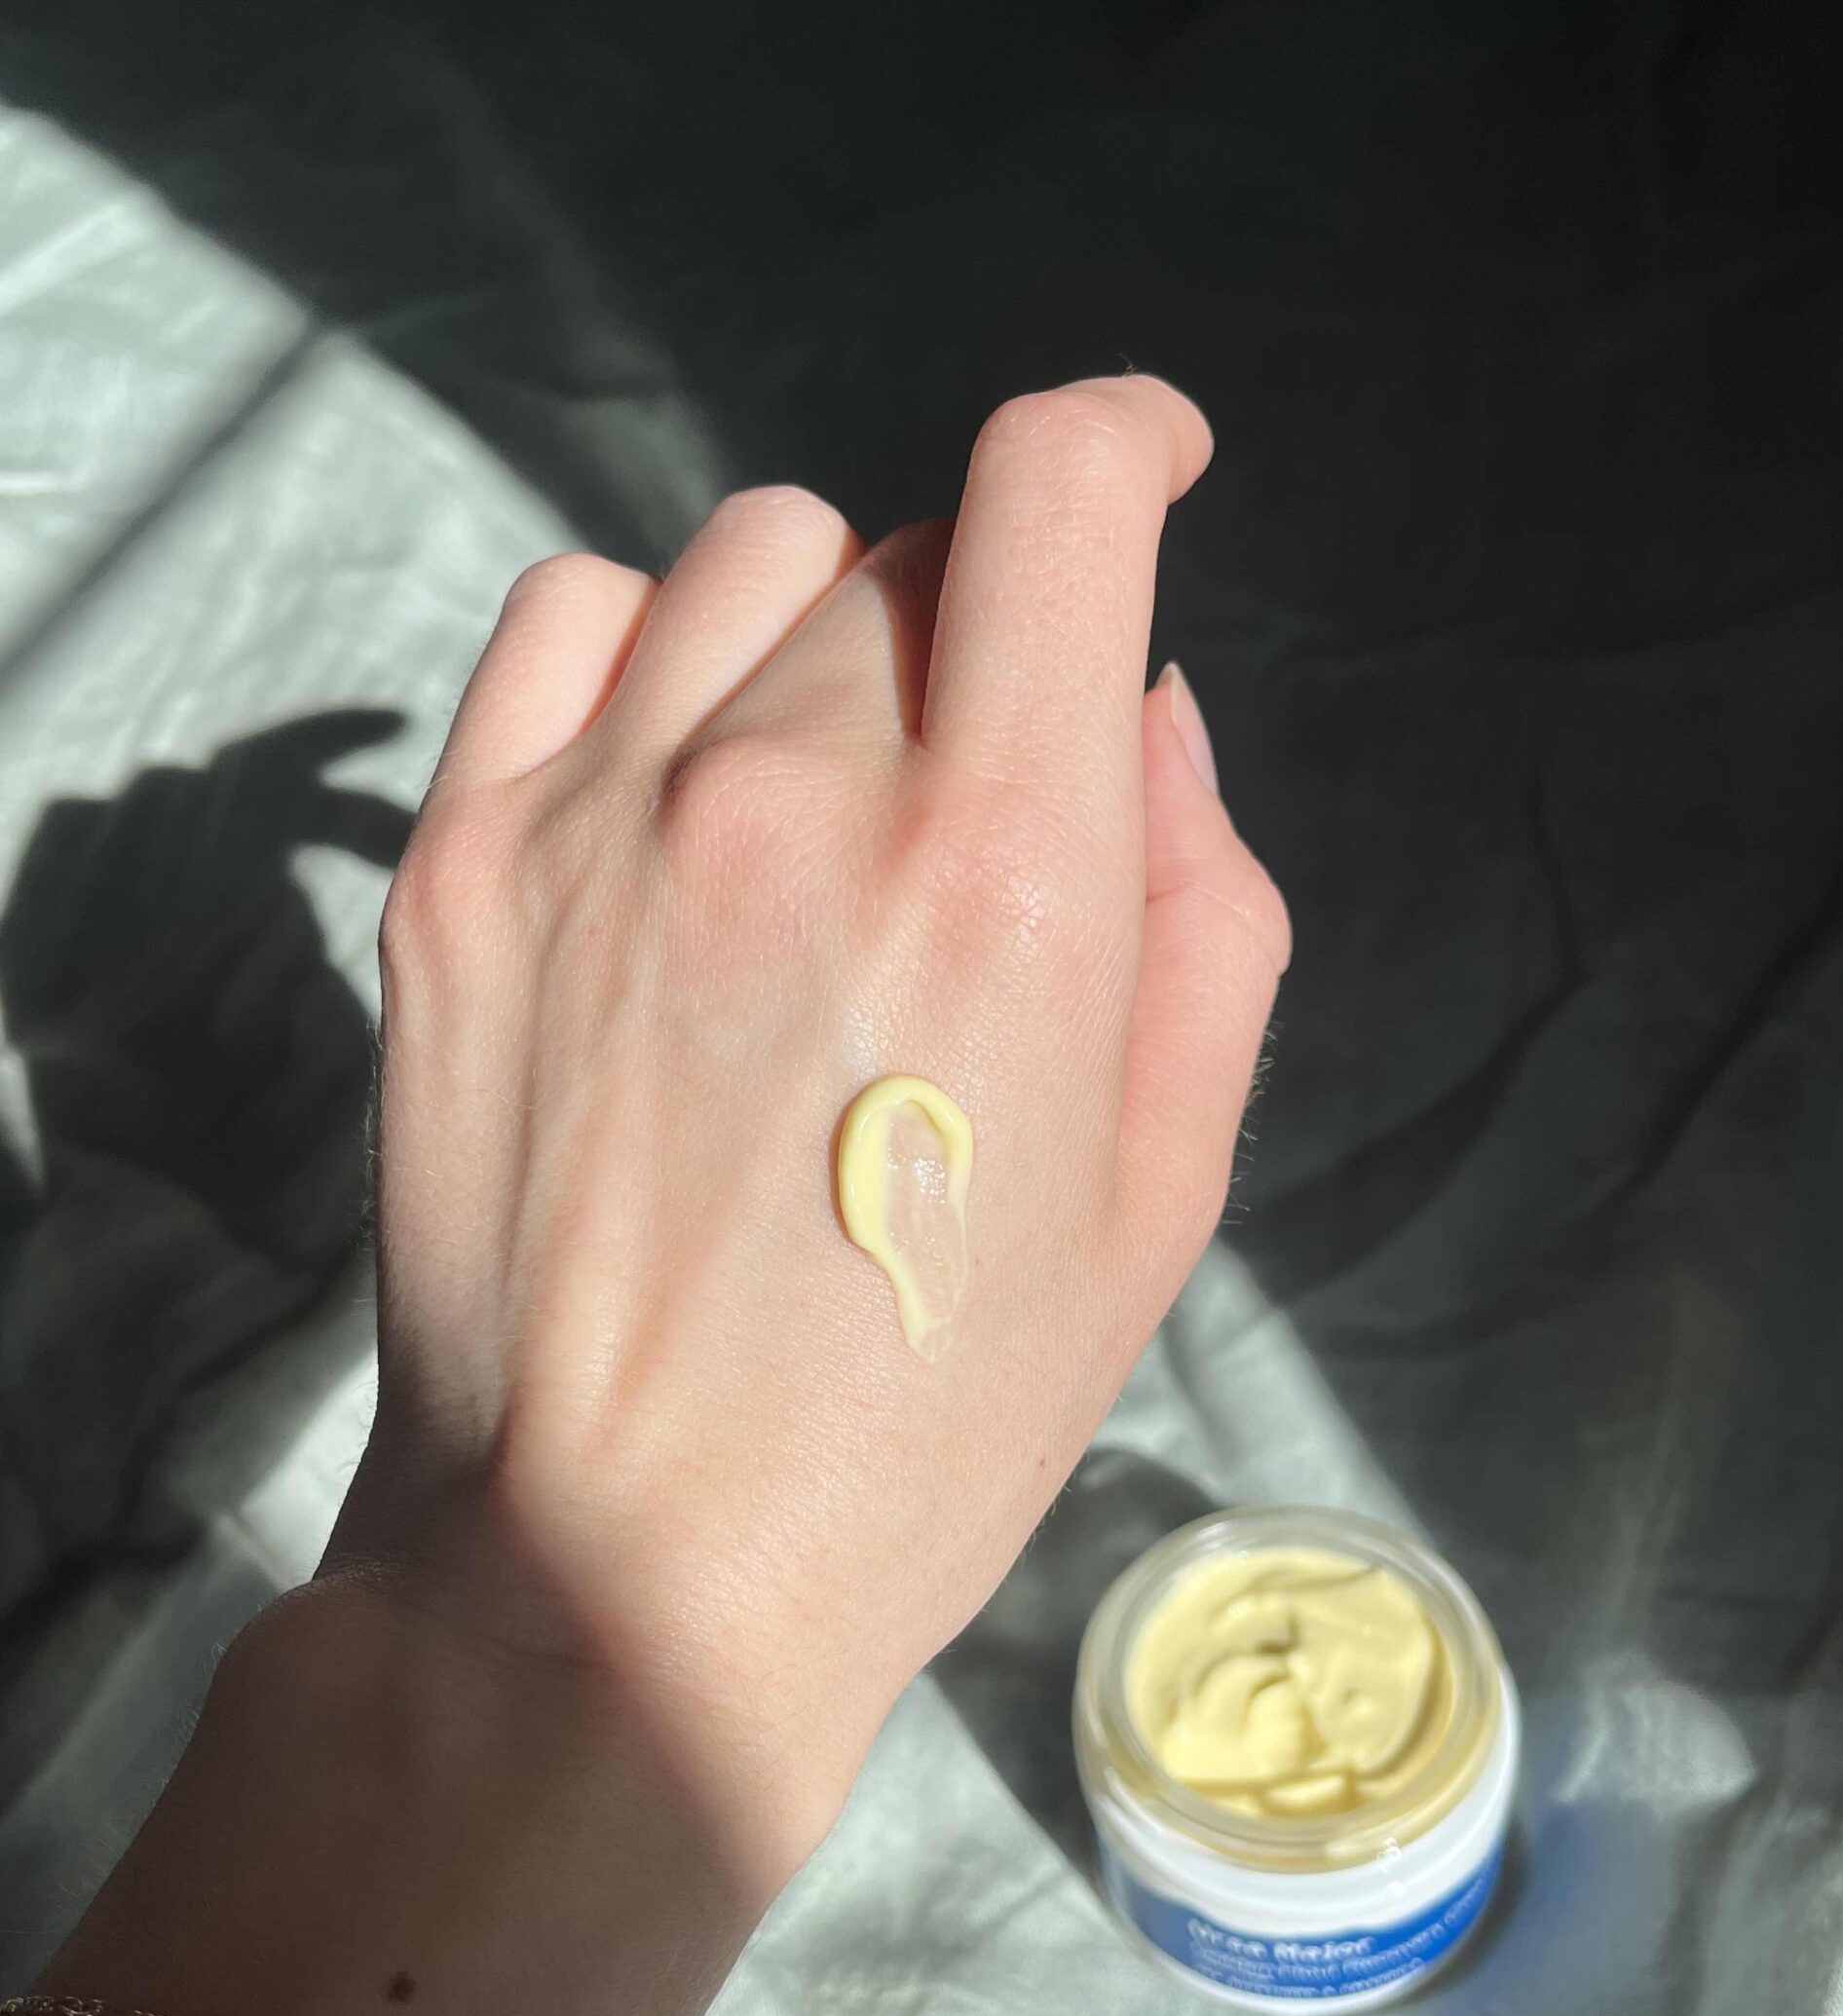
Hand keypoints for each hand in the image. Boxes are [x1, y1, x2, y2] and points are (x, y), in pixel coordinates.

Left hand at [331, 374, 1288, 1878]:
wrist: (622, 1567)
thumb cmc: (926, 1423)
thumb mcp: (1158, 1200)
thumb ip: (1202, 913)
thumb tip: (1145, 713)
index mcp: (1000, 872)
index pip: (1060, 498)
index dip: (1131, 440)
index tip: (1153, 470)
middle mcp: (793, 791)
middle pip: (917, 551)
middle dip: (988, 636)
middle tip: (972, 807)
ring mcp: (598, 817)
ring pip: (747, 560)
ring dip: (826, 632)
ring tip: (823, 796)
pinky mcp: (458, 870)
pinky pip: (566, 623)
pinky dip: (648, 650)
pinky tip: (678, 778)